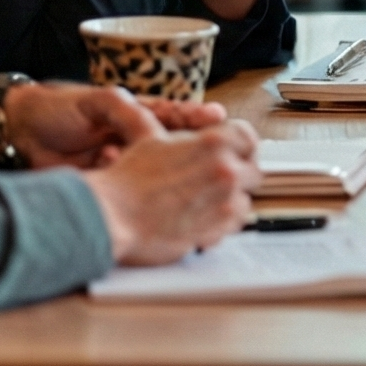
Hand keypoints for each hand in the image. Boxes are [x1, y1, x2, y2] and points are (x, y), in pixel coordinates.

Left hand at [4, 82, 228, 169]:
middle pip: (171, 147)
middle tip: (210, 154)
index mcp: (133, 115)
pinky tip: (129, 185)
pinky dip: (132, 191)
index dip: (196, 117)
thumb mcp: (89, 101)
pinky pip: (127, 191)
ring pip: (153, 172)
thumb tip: (143, 112)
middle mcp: (132, 140)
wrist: (17, 136)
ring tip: (159, 169)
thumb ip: (117, 104)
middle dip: (189, 152)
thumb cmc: (54, 110)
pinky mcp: (106, 186)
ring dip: (159, 172)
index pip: (172, 115)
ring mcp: (122, 164)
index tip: (218, 118)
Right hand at [82, 122, 262, 264]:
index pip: (248, 137)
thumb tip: (198, 136)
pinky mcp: (217, 228)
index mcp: (214, 141)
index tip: (233, 153)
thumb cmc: (127, 180)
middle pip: (253, 170)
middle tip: (217, 182)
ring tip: (204, 204)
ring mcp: (225, 200)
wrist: (112, 216)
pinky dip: (221, 224)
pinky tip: (200, 220)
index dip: (239, 146)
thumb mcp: (155, 140)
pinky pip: (233, 226)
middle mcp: (226, 169)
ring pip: (244, 200)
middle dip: (238, 176)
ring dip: (229, 202)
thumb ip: (187, 137)